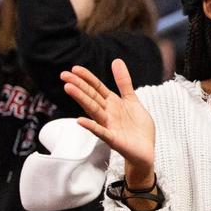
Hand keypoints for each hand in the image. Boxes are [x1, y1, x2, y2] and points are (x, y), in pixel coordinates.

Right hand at [61, 59, 154, 182]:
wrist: (146, 150)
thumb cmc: (137, 127)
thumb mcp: (132, 100)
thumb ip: (123, 82)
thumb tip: (116, 60)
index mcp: (112, 103)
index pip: (97, 88)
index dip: (87, 78)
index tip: (75, 68)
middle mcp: (107, 113)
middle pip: (91, 97)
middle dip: (79, 86)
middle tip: (64, 75)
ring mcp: (109, 126)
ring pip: (93, 110)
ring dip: (81, 99)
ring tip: (68, 88)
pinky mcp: (114, 139)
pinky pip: (101, 132)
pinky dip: (91, 126)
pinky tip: (80, 121)